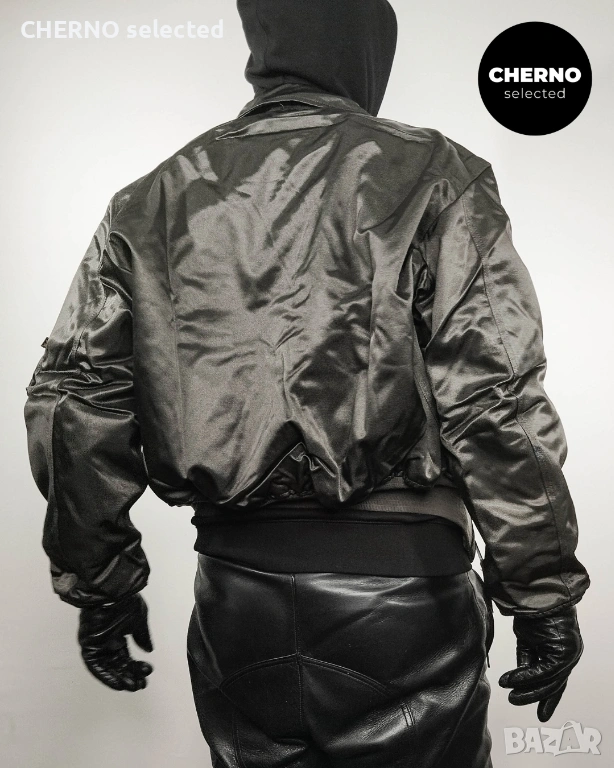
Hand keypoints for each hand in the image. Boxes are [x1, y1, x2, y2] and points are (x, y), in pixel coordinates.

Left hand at [78, 593, 153, 690]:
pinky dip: (106, 676)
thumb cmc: (124, 601)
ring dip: (120, 678)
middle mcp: (107, 642)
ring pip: (108, 668)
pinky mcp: (88, 647)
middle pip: (118, 665)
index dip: (136, 666)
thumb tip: (149, 650)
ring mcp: (97, 645)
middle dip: (130, 675)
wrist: (111, 592)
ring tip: (132, 686)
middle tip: (141, 684)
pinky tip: (119, 683)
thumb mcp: (139, 620)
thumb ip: (142, 636)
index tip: (147, 671)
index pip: (127, 657)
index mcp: (118, 635)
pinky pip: (96, 667)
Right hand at [498, 605, 582, 721]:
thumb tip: (519, 681)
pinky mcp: (564, 652)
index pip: (556, 679)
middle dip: (537, 698)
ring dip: (528, 690)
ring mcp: (570, 654)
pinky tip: (513, 682)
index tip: (541, 714)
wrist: (537, 593)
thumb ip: (528, 660)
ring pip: (550, 681)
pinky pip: (545, 671)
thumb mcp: (527, 640)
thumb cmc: (532, 611)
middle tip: (517, 703)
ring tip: (511, 696)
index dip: (547, 697)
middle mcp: (570, 655)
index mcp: (563, 651)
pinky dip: (527, 677)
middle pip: (554, 684)